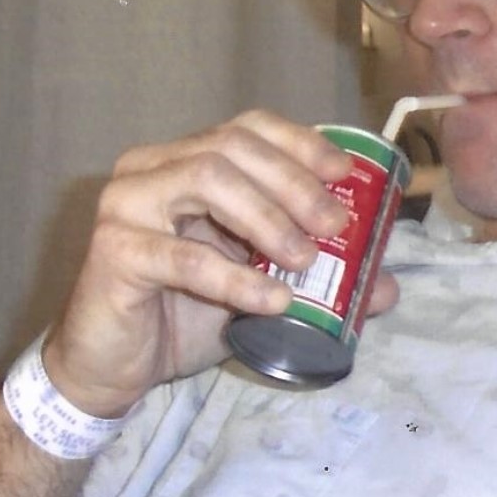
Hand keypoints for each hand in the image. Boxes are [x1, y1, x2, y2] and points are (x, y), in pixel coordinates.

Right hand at [41, 112, 400, 414]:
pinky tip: (272, 302)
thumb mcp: (257, 290)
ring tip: (304, 260)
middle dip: (293, 182)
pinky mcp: (113, 251)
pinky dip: (236, 278)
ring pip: (206, 179)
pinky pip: (183, 257)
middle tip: (334, 226)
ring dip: (267, 217)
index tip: (344, 174)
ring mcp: (126, 204)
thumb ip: (314, 279)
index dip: (299, 143)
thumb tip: (386, 285)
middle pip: (231, 146)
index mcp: (184, 163)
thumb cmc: (179, 317)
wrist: (110, 368)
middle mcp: (150, 169)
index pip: (247, 128)